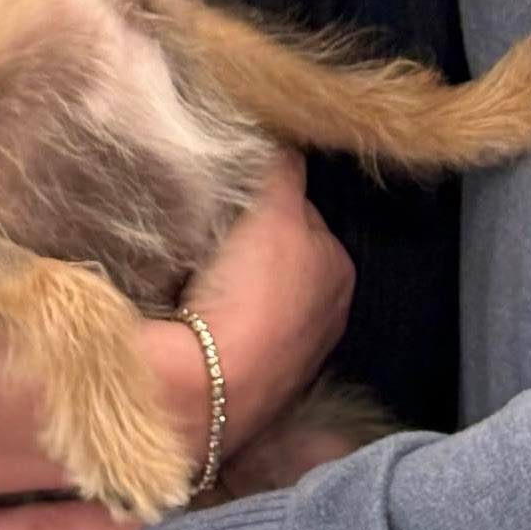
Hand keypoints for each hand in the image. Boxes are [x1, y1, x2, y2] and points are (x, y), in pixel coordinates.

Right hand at [182, 148, 353, 450]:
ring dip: (229, 287)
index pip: (303, 214)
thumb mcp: (275, 207)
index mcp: (340, 273)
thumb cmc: (252, 294)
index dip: (267, 202)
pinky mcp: (247, 390)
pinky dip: (212, 325)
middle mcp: (325, 319)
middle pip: (279, 258)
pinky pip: (228, 338)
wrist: (204, 388)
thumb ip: (283, 168)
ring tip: (195, 279)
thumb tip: (284, 139)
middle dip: (250, 248)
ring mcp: (288, 362)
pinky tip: (190, 317)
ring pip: (253, 300)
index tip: (235, 202)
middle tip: (212, 237)